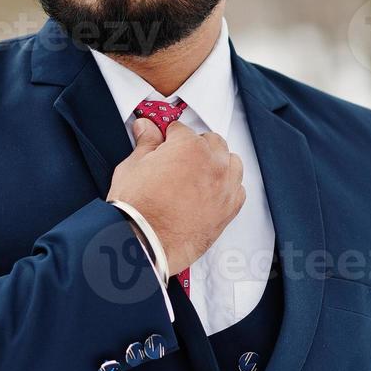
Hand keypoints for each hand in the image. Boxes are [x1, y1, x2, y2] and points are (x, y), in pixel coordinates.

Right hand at [107, 117, 244, 274]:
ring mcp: (225, 186)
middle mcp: (213, 163)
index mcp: (189, 146)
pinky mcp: (229, 209)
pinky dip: (227, 187)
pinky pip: (238, 189)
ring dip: (216, 163)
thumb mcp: (133, 166)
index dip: (168, 139)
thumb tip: (146, 128)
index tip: (163, 146)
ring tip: (197, 175)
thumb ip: (146, 143)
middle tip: (177, 161)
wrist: (144, 243)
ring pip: (230, 162)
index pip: (181, 130)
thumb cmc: (137, 208)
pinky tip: (210, 193)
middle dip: (195, 147)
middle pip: (211, 142)